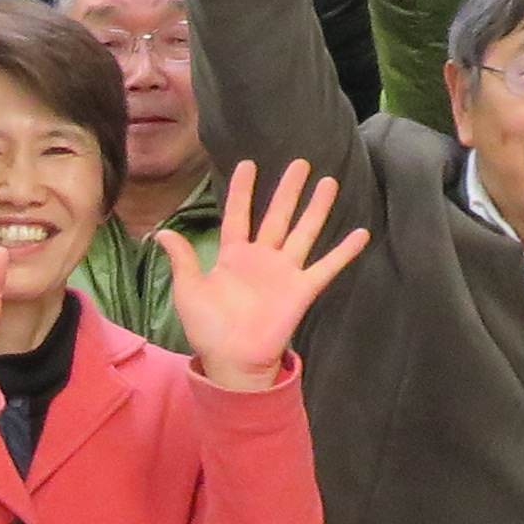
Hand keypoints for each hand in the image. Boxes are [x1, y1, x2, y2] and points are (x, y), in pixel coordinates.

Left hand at [175, 159, 368, 392]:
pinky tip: (361, 233)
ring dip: (317, 207)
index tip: (247, 164)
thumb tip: (161, 233)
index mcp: (233, 256)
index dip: (241, 190)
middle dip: (288, 189)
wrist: (232, 360)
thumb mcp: (188, 290)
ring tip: (330, 181)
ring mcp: (284, 272)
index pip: (238, 214)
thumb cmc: (208, 329)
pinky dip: (343, 251)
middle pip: (277, 215)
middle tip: (300, 163)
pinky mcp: (302, 289)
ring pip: (303, 231)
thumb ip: (182, 260)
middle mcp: (261, 259)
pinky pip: (326, 266)